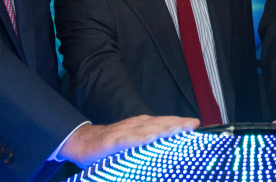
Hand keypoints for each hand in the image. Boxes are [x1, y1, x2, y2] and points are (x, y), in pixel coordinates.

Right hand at [59, 115, 197, 167]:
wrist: (80, 142)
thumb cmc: (108, 146)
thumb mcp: (130, 144)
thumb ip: (146, 145)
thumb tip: (165, 152)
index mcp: (140, 126)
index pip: (162, 123)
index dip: (178, 122)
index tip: (195, 124)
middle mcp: (134, 126)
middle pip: (159, 123)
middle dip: (177, 123)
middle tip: (193, 124)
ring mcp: (123, 133)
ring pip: (147, 129)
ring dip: (163, 129)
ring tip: (179, 130)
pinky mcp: (112, 142)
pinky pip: (128, 140)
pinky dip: (140, 139)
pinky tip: (151, 139)